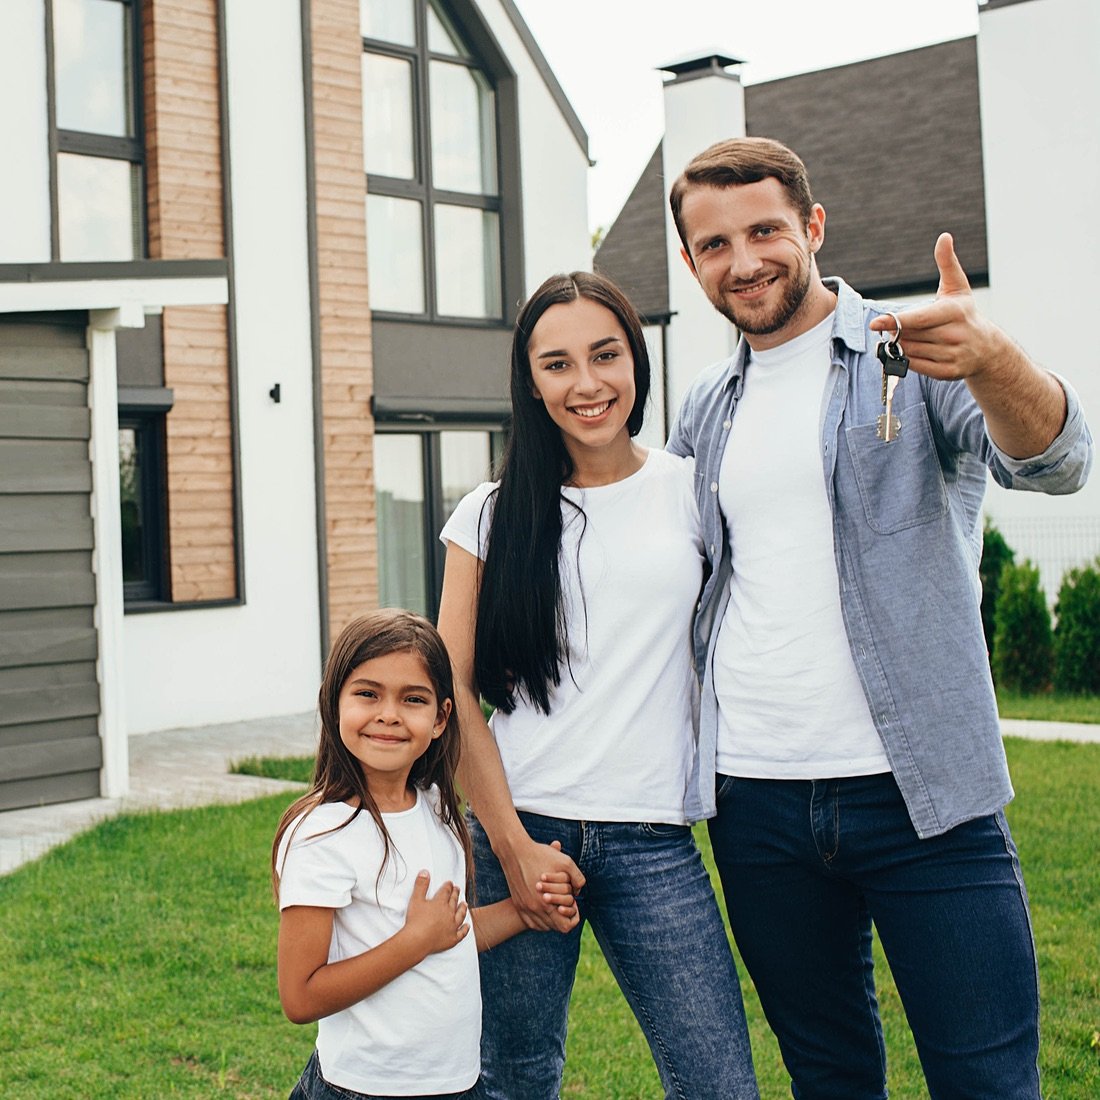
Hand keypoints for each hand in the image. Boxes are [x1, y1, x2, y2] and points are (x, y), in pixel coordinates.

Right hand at [403, 871, 468, 955]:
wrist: (417, 941)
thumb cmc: (415, 920)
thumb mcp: (416, 899)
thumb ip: (421, 885)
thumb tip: (425, 872)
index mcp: (440, 903)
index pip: (446, 891)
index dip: (448, 886)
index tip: (450, 883)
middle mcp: (449, 913)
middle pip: (454, 901)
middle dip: (455, 894)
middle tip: (457, 889)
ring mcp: (452, 926)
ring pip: (460, 915)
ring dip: (462, 908)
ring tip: (464, 904)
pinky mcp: (452, 938)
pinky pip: (461, 933)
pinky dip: (465, 929)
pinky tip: (467, 926)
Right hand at [500, 837, 584, 932]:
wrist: (514, 851)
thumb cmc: (540, 855)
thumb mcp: (565, 862)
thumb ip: (577, 878)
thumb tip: (578, 891)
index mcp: (545, 903)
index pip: (565, 926)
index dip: (572, 916)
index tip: (572, 902)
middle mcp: (533, 909)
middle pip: (554, 927)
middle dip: (562, 916)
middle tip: (563, 901)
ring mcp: (524, 908)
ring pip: (543, 926)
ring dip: (551, 918)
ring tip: (554, 903)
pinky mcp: (518, 905)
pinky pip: (531, 923)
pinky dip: (540, 918)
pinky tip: (544, 908)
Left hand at [868, 233, 1007, 382]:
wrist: (987, 348)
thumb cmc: (964, 313)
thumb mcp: (957, 287)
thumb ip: (947, 263)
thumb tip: (944, 237)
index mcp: (954, 312)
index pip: (918, 319)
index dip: (895, 322)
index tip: (874, 323)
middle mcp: (955, 335)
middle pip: (910, 336)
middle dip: (898, 332)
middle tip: (896, 327)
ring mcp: (953, 356)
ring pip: (910, 351)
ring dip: (902, 345)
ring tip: (908, 337)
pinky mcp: (948, 373)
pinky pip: (915, 366)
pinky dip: (908, 359)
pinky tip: (913, 350)